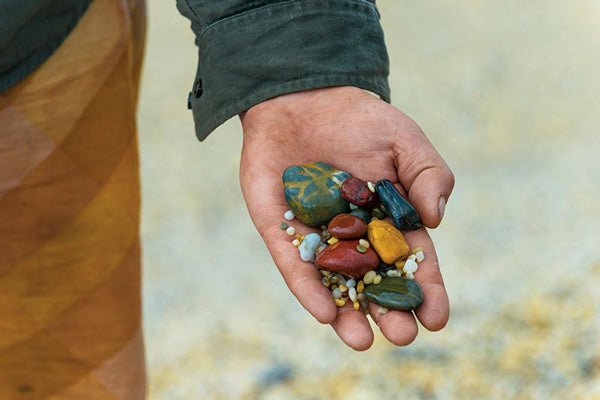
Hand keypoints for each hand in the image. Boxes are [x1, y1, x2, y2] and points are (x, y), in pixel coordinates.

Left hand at [239, 87, 454, 349]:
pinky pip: (294, 263)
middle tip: (401, 336)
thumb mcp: (405, 140)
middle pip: (372, 281)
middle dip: (387, 310)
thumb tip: (435, 221)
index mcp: (387, 218)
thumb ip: (429, 176)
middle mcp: (352, 234)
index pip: (410, 261)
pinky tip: (323, 312)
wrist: (302, 96)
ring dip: (347, 313)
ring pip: (332, 283)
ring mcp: (315, 235)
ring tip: (361, 341)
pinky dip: (307, 287)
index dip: (426, 290)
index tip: (437, 319)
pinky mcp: (280, 229)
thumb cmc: (359, 118)